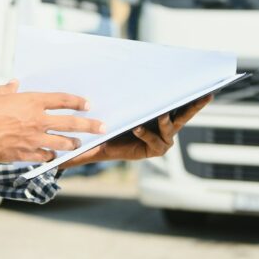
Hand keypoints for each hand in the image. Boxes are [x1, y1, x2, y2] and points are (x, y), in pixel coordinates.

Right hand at [0, 80, 104, 163]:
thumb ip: (7, 89)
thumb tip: (13, 85)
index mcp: (30, 101)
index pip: (62, 100)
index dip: (77, 102)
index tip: (87, 104)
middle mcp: (36, 120)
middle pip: (70, 123)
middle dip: (90, 125)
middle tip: (102, 127)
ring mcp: (32, 139)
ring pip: (62, 143)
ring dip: (73, 144)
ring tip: (79, 144)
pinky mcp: (24, 154)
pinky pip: (45, 156)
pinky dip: (51, 156)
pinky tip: (54, 156)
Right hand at [66, 94, 212, 167]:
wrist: (121, 135)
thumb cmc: (106, 143)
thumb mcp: (94, 151)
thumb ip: (77, 160)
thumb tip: (52, 169)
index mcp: (148, 149)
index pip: (154, 143)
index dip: (148, 135)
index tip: (135, 127)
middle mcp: (161, 139)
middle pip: (174, 127)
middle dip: (179, 119)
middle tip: (176, 112)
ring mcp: (168, 126)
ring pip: (183, 116)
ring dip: (195, 106)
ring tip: (206, 94)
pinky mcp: (172, 114)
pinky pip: (184, 106)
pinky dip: (193, 99)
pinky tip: (205, 90)